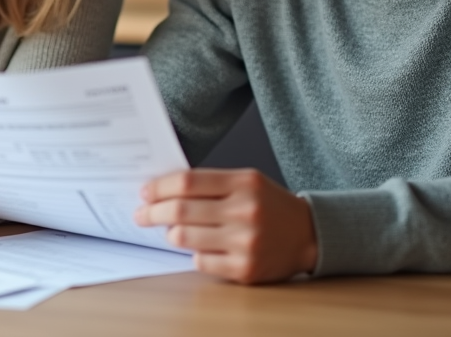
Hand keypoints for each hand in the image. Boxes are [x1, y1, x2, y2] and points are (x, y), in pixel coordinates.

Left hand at [134, 168, 317, 283]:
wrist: (308, 235)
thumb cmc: (270, 205)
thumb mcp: (247, 181)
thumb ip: (211, 183)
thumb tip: (164, 190)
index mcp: (244, 183)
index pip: (187, 182)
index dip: (159, 187)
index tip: (145, 191)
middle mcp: (245, 211)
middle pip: (180, 210)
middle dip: (152, 212)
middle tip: (141, 214)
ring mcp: (245, 242)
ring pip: (185, 238)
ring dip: (170, 233)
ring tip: (169, 230)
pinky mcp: (245, 269)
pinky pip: (201, 261)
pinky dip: (193, 253)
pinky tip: (198, 247)